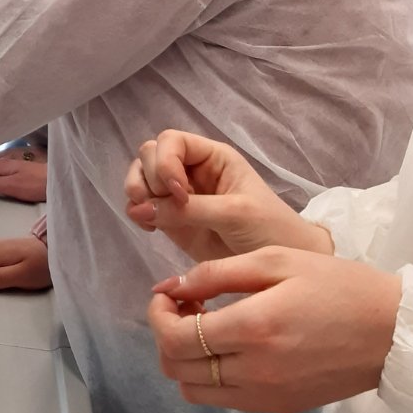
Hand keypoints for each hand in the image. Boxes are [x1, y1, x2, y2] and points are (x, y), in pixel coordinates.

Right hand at [124, 129, 331, 262]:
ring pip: (140, 177)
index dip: (166, 162)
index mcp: (211, 157)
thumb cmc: (268, 230)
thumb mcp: (234, 214)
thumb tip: (138, 209)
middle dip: (150, 179)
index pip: (171, 141)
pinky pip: (139, 205)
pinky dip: (136, 213)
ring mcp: (176, 193)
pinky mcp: (169, 217)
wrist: (275, 271)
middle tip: (165, 206)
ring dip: (137, 193)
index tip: (179, 193)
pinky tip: (149, 228)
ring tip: (148, 217)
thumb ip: (188, 210)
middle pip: (149, 155)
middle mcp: (189, 169)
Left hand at [148, 246, 401, 412]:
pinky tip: (226, 346)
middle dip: (165, 333)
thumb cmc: (334, 285)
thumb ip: (214, 273)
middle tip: (183, 306)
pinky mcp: (280, 407)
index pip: (175, 338)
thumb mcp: (273, 260)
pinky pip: (223, 400)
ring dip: (184, 359)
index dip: (157, 315)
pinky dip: (209, 377)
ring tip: (203, 326)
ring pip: (194, 391)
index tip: (166, 293)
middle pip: (176, 368)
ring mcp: (267, 396)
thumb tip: (169, 287)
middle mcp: (255, 371)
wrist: (392, 332)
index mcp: (253, 328)